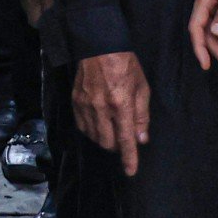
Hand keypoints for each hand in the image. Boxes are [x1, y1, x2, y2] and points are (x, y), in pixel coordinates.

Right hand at [73, 51, 151, 176]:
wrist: (98, 45)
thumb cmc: (125, 65)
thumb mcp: (142, 88)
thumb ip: (142, 116)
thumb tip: (141, 139)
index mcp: (121, 104)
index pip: (126, 139)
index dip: (129, 158)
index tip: (130, 172)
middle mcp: (101, 108)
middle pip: (107, 143)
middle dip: (117, 147)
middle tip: (123, 139)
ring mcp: (85, 105)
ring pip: (93, 136)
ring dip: (104, 139)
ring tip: (111, 129)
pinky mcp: (75, 101)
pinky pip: (82, 126)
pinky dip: (91, 130)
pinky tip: (98, 123)